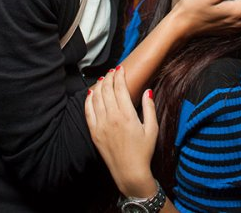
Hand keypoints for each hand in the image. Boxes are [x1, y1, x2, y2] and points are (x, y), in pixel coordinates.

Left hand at [85, 66, 157, 196]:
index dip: (120, 75)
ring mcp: (101, 125)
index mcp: (127, 115)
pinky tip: (91, 93)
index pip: (120, 87)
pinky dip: (89, 100)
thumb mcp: (152, 129)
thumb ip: (149, 108)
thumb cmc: (143, 151)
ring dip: (100, 85)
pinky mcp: (94, 132)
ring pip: (97, 98)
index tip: (121, 68)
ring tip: (103, 78)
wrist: (129, 172)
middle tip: (112, 71)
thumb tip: (147, 91)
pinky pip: (88, 111)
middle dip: (110, 77)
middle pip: (107, 89)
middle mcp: (112, 117)